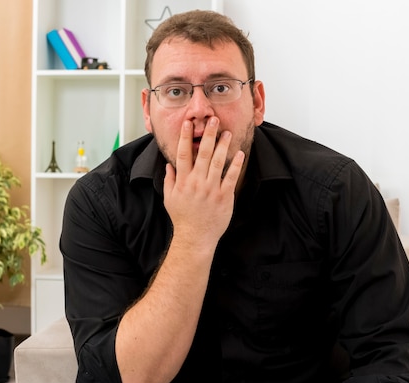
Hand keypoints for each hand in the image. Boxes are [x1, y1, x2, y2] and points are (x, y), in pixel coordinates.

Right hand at [163, 117, 244, 250]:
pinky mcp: (224, 196)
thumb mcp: (169, 199)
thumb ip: (169, 180)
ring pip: (218, 162)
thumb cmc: (183, 219)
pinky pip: (231, 177)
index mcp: (183, 181)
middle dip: (209, 135)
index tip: (188, 124)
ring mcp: (211, 189)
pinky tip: (239, 153)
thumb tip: (168, 165)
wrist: (195, 237)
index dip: (186, 138)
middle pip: (203, 154)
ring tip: (227, 133)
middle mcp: (197, 182)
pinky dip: (236, 164)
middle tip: (213, 120)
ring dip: (223, 145)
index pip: (183, 154)